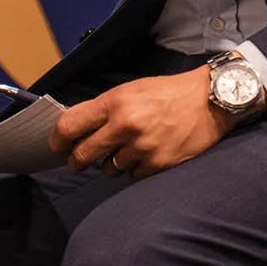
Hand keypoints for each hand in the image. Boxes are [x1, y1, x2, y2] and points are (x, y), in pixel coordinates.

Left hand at [48, 71, 232, 178]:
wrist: (209, 100)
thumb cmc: (168, 92)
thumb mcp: (131, 90)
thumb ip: (104, 109)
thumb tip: (76, 130)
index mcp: (115, 102)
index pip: (70, 125)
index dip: (57, 140)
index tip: (57, 145)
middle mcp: (126, 125)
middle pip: (83, 155)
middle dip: (77, 160)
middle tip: (78, 161)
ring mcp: (143, 147)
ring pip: (109, 168)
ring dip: (112, 163)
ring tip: (127, 149)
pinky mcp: (159, 163)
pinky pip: (133, 176)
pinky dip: (135, 169)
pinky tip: (146, 155)